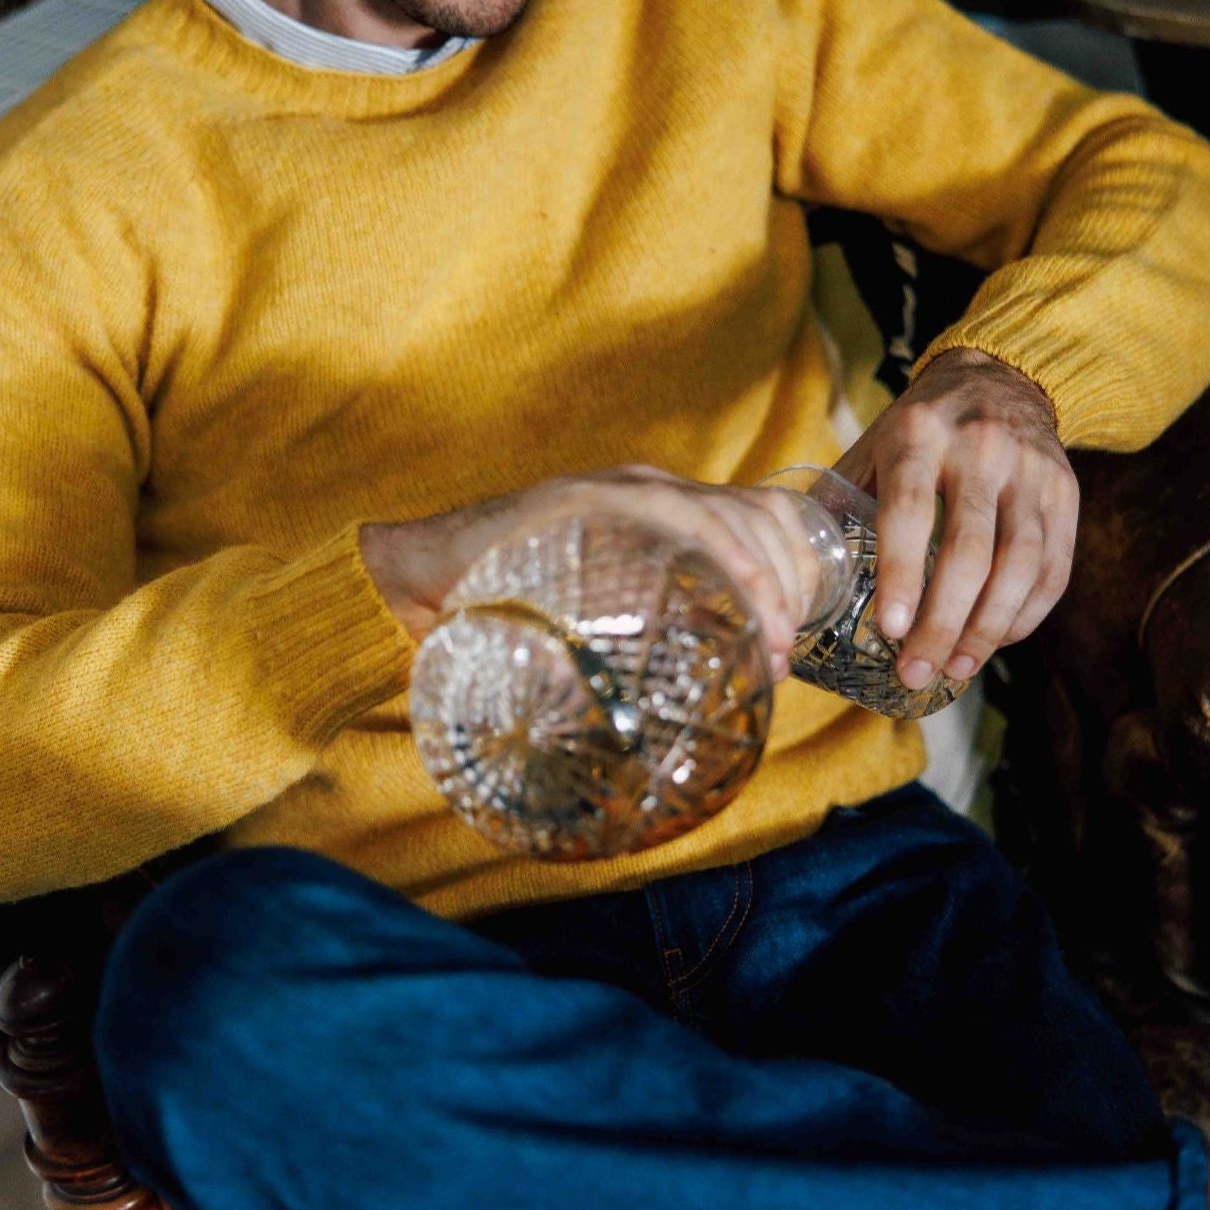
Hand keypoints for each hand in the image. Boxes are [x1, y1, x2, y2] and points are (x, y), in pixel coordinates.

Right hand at [361, 466, 828, 679]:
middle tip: (782, 654)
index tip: (794, 637)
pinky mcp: (590, 498)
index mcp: (661, 519)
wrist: (415, 581)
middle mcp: (651, 493)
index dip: (793, 572)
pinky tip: (740, 604)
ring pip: (731, 515)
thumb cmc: (503, 616)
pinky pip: (679, 513)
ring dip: (767, 582)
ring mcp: (622, 491)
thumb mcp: (592, 631)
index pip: (756, 521)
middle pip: (758, 516)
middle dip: (792, 583)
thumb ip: (636, 648)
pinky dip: (725, 559)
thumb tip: (694, 718)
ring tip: (768, 646)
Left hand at [838, 348, 1078, 690]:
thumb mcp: (874, 445)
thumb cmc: (921, 428)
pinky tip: (995, 642)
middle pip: (968, 549)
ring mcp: (1030, 470)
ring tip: (956, 669)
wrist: (1001, 376)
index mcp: (918, 433)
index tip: (890, 631)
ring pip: (1019, 564)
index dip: (901, 574)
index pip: (908, 511)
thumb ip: (843, 501)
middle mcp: (980, 448)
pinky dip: (1026, 614)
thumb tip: (799, 573)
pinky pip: (1053, 567)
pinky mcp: (1065, 492)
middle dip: (943, 622)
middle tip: (916, 672)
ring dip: (988, 628)